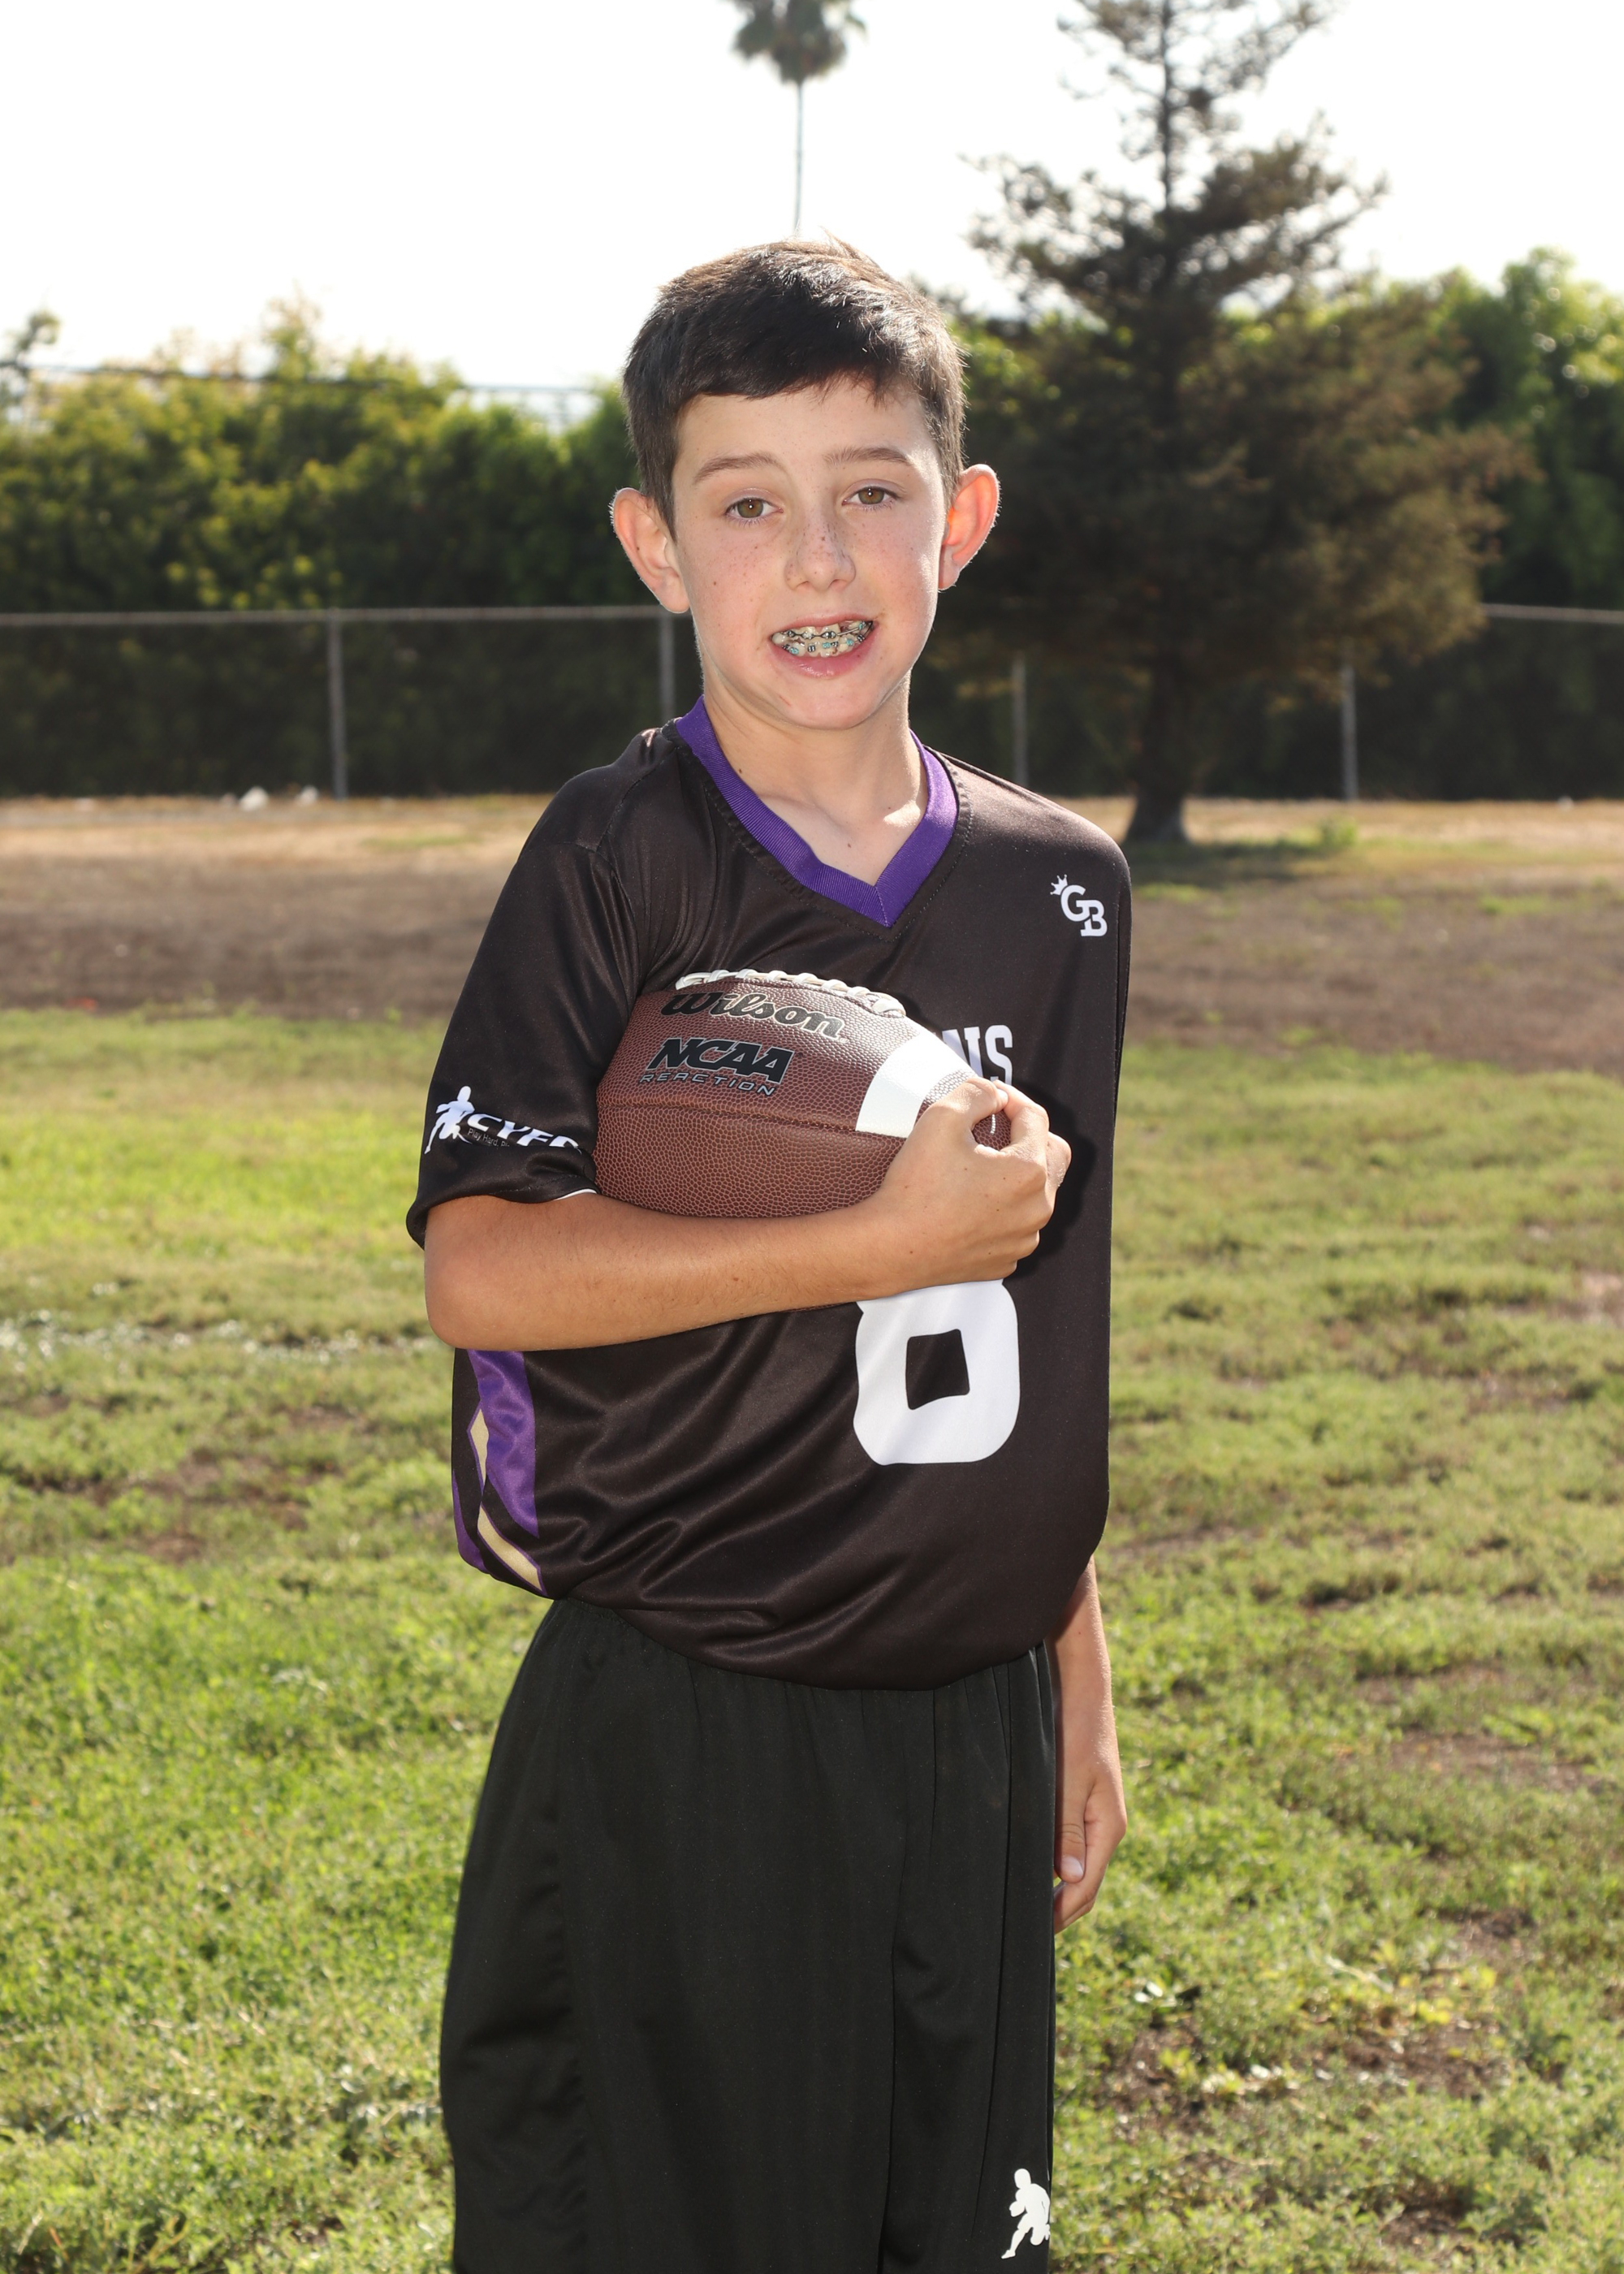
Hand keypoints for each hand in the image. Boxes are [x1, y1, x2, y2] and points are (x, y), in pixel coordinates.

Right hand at [860, 1078, 1070, 1295]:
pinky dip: (1006, 1209)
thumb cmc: (915, 1188)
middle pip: (1054, 1156)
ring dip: (1020, 1174)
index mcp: (1029, 1171)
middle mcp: (1037, 1208)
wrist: (891, 1249)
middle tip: (1000, 1127)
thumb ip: (976, 1093)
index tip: (992, 1097)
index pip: (1035, 1118)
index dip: (1013, 1098)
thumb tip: (994, 1094)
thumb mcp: (941, 1120)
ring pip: (1038, 1194)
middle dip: (1030, 1135)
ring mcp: (1024, 1239)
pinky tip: (975, 1202)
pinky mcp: (1006, 1260)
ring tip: (985, 1166)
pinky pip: (1018, 1226)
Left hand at [1050, 1566, 1126, 1933]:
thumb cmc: (1074, 1728)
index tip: (1029, 1940)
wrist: (1080, 1685)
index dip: (1058, 1918)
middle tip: (1016, 1936)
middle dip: (1054, 1911)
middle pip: (1080, 1885)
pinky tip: (1021, 1865)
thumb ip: (1066, 1828)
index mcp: (1106, 1827)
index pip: (1083, 1890)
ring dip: (1049, 1887)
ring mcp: (1091, 1815)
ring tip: (1013, 1907)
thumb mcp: (1067, 1778)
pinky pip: (1065, 1843)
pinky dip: (1047, 1862)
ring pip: (1071, 1866)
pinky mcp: (1078, 1800)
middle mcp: (1102, 1827)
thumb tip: (1067, 1882)